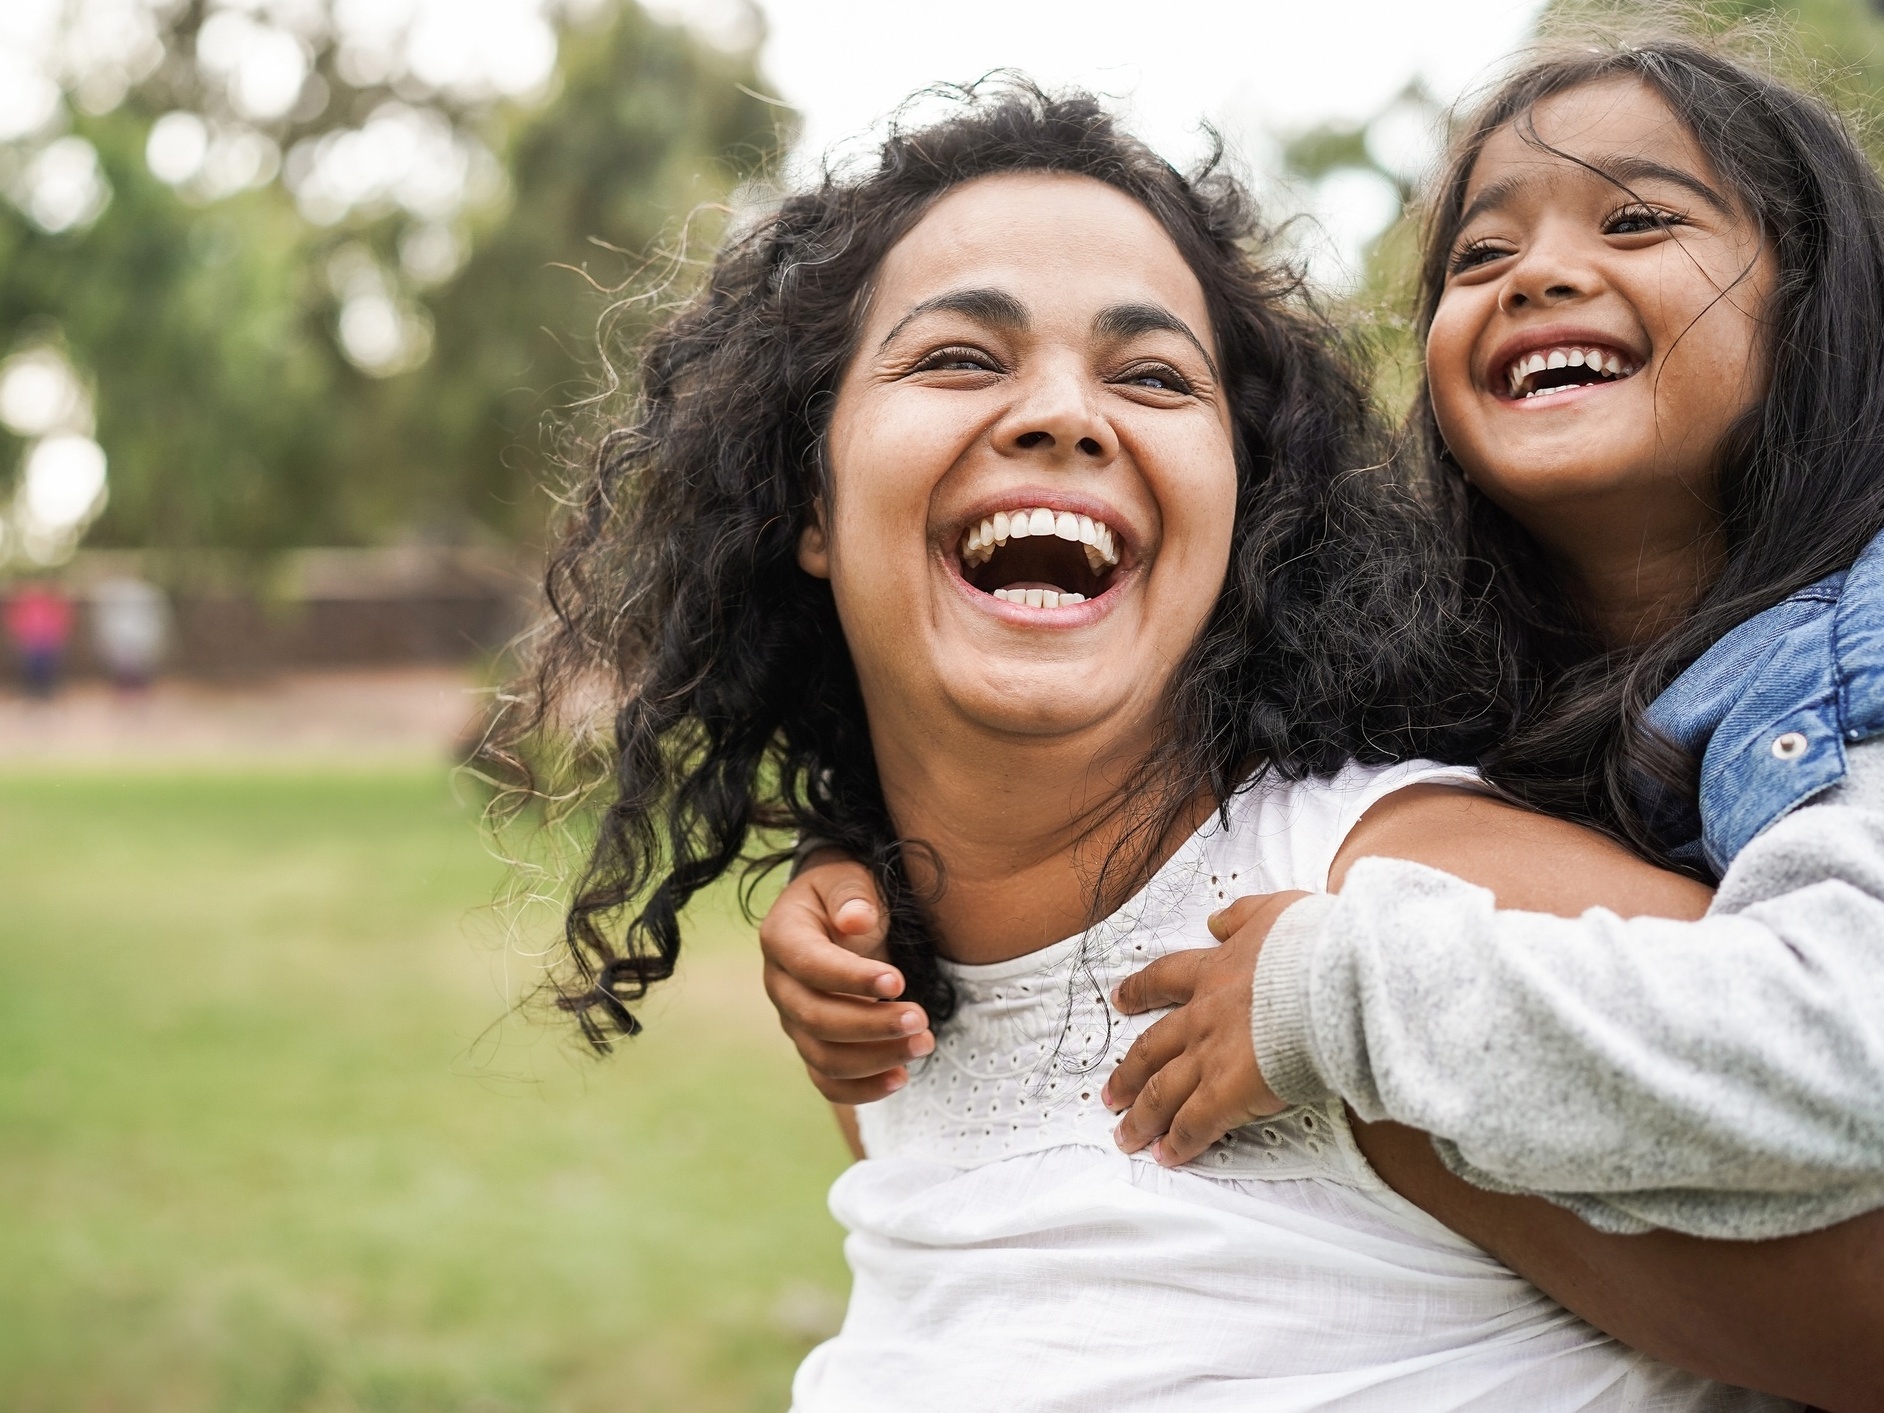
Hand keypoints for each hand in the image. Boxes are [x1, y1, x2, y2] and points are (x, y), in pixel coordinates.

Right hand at [759, 851, 933, 1103]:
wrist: (838, 915)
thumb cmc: (846, 894)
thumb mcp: (847, 878)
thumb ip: (851, 895)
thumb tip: (856, 920)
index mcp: (781, 937)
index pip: (809, 965)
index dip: (851, 978)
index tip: (898, 981)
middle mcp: (780, 985)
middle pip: (815, 1018)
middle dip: (871, 1025)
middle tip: (921, 1019)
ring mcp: (793, 1021)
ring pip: (823, 1057)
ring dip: (875, 1058)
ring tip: (924, 1044)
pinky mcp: (813, 1045)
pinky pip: (829, 1080)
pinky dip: (863, 1089)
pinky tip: (901, 1077)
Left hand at [1101, 891, 1307, 1164]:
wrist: (1329, 979)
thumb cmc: (1313, 945)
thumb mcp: (1273, 911)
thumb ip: (1241, 916)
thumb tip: (1215, 920)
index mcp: (1214, 971)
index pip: (1165, 980)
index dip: (1140, 991)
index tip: (1121, 1000)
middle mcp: (1202, 1016)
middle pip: (1151, 1048)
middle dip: (1128, 1073)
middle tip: (1109, 1092)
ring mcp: (1210, 1057)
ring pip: (1161, 1092)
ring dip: (1141, 1117)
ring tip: (1126, 1136)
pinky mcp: (1227, 1093)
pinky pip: (1193, 1125)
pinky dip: (1178, 1143)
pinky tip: (1167, 1157)